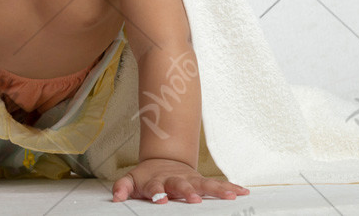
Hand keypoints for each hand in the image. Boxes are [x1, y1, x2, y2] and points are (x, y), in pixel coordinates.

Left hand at [111, 158, 249, 203]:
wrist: (163, 160)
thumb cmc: (147, 176)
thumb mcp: (131, 179)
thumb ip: (122, 188)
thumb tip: (116, 198)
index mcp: (156, 181)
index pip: (155, 187)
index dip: (157, 193)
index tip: (159, 199)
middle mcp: (175, 180)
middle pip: (181, 186)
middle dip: (188, 192)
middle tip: (194, 198)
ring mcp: (190, 180)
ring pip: (204, 184)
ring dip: (216, 190)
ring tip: (230, 196)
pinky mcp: (202, 181)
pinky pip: (218, 184)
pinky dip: (230, 187)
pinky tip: (243, 192)